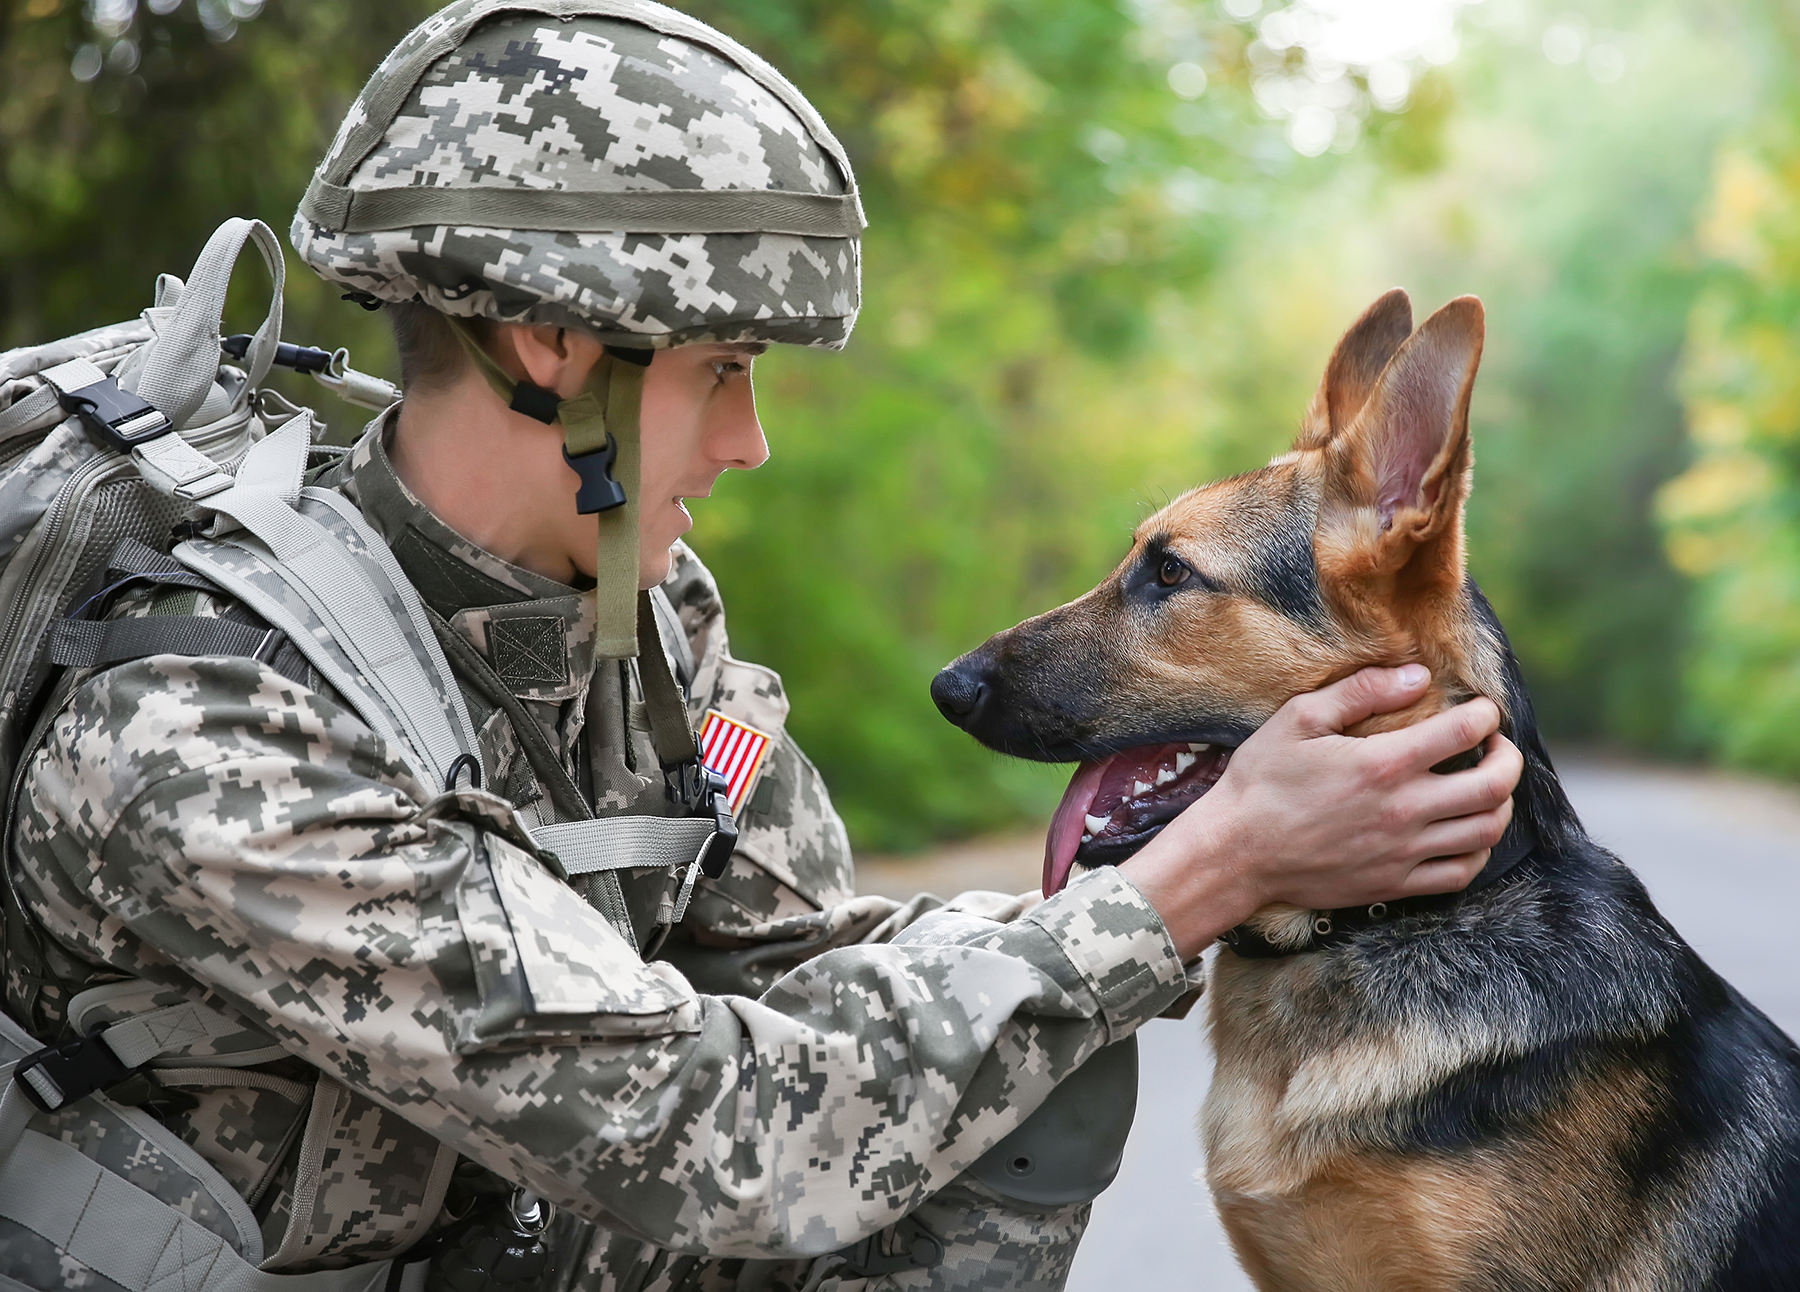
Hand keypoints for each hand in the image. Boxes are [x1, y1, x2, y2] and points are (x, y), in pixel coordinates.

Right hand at [1118, 664, 1522, 960]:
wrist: (1236, 853)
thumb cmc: (1262, 780)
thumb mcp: (1299, 718)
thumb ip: (1361, 691)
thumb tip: (1417, 675)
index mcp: (1384, 764)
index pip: (1465, 733)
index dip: (1484, 714)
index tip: (1480, 709)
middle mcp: (1404, 810)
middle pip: (1494, 786)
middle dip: (1507, 758)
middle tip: (1496, 746)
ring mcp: (1403, 852)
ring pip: (1486, 830)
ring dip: (1500, 803)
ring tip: (1487, 786)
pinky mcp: (1394, 884)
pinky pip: (1461, 873)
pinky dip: (1478, 849)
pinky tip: (1465, 831)